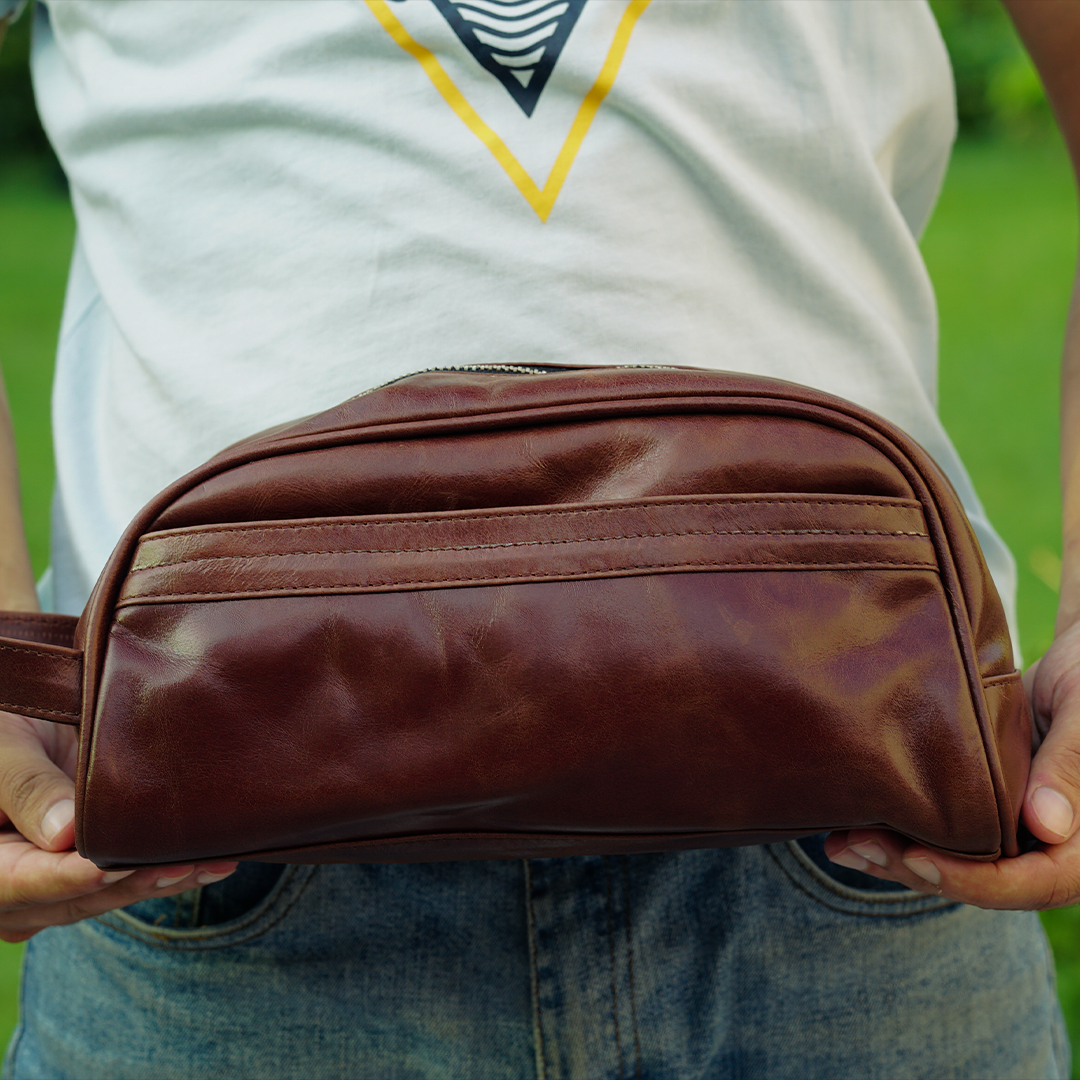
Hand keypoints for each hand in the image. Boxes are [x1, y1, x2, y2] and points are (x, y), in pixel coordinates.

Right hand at [0, 710, 236, 941]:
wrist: (24, 725)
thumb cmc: (5, 727)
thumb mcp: (4, 748)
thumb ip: (27, 787)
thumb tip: (65, 836)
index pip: (20, 882)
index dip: (66, 878)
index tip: (109, 869)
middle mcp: (14, 887)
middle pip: (71, 897)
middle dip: (130, 883)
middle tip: (182, 863)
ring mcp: (52, 885)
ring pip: (106, 897)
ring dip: (158, 881)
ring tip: (209, 862)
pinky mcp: (86, 873)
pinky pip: (125, 883)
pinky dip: (166, 873)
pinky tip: (210, 864)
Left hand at [825, 620, 1079, 909]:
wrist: (1078, 656)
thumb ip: (1068, 768)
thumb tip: (1046, 826)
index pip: (1031, 884)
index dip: (971, 880)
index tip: (917, 859)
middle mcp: (1053, 846)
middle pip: (984, 883)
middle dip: (916, 869)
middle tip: (855, 846)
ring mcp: (1018, 831)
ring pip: (959, 865)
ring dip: (899, 859)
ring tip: (841, 845)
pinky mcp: (991, 810)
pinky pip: (950, 836)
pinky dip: (904, 836)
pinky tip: (854, 830)